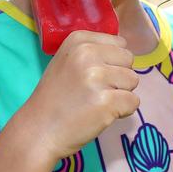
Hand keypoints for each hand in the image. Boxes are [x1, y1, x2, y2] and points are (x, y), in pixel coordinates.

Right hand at [20, 30, 138, 161]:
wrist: (38, 131)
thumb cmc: (54, 99)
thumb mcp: (66, 62)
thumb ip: (93, 53)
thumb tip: (124, 55)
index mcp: (79, 40)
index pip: (120, 44)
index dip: (112, 62)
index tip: (93, 76)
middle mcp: (88, 53)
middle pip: (129, 60)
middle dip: (119, 77)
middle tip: (95, 92)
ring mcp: (97, 77)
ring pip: (133, 80)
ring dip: (121, 95)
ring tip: (96, 103)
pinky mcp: (106, 101)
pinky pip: (133, 102)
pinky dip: (122, 112)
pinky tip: (101, 115)